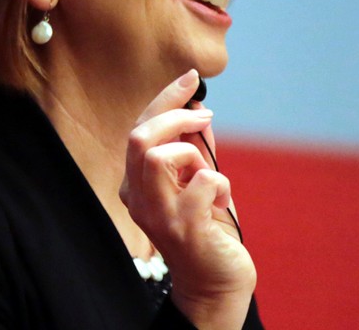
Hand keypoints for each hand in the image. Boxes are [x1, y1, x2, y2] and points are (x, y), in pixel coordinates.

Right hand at [119, 69, 255, 328]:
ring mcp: (156, 214)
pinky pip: (203, 181)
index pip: (140, 128)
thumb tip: (199, 108)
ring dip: (195, 155)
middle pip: (140, 137)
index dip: (166, 98)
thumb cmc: (208, 228)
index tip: (192, 77)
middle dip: (175, 115)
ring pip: (159, 156)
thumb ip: (196, 146)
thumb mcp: (200, 178)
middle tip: (205, 117)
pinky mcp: (182, 227)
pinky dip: (221, 183)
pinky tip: (222, 202)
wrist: (217, 282)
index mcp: (136, 183)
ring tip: (210, 177)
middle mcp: (137, 198)